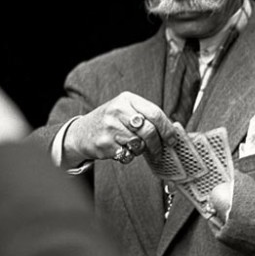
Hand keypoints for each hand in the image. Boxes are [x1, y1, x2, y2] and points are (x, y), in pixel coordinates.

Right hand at [62, 92, 177, 166]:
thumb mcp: (125, 110)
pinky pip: (127, 154)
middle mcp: (117, 110)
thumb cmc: (110, 122)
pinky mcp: (105, 144)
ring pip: (139, 144)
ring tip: (134, 146)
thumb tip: (171, 131)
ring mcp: (110, 127)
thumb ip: (146, 116)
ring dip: (141, 150)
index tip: (173, 139)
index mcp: (127, 99)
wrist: (81, 132)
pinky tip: (121, 149)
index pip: (155, 113)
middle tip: (160, 151)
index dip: (167, 129)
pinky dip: (128, 156)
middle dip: (158, 144)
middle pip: (149, 130)